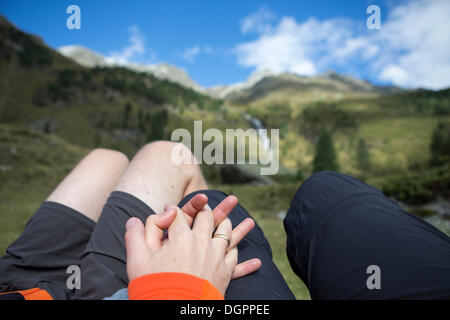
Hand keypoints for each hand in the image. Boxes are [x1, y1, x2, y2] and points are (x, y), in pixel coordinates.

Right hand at [125, 196, 260, 294]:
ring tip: (239, 220)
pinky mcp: (225, 274)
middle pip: (207, 218)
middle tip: (212, 200)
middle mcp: (202, 242)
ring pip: (227, 235)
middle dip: (206, 208)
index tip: (168, 210)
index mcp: (181, 237)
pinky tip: (257, 262)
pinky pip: (238, 265)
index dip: (171, 211)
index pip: (177, 215)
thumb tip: (133, 220)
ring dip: (231, 226)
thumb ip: (135, 236)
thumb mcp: (137, 260)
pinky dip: (247, 265)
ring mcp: (216, 257)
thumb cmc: (154, 285)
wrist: (173, 310)